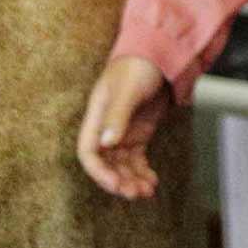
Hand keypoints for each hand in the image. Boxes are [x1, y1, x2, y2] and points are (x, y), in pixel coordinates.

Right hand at [78, 55, 170, 197]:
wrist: (159, 53)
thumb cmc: (139, 66)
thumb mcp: (128, 90)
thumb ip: (117, 115)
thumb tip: (106, 143)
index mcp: (96, 116)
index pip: (88, 152)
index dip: (98, 172)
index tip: (115, 185)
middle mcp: (106, 128)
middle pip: (105, 164)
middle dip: (118, 181)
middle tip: (135, 193)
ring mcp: (122, 132)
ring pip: (122, 166)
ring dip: (132, 181)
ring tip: (147, 191)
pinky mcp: (138, 134)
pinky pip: (136, 160)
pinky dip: (142, 173)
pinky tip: (152, 182)